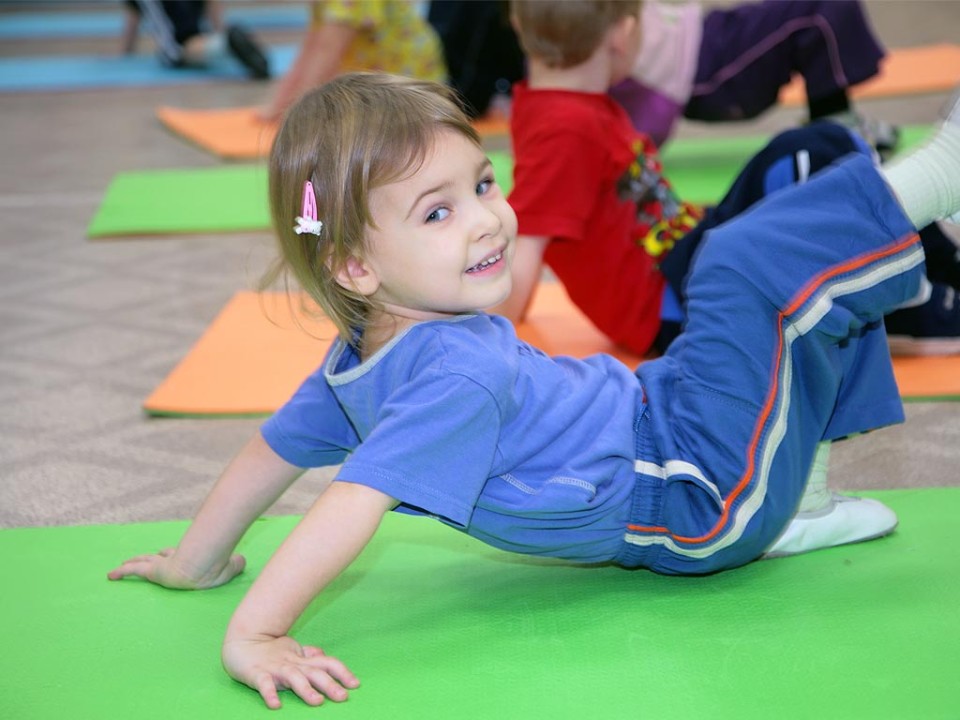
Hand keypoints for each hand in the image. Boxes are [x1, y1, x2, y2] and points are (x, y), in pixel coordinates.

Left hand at [107, 547, 244, 589]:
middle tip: (146, 557)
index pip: (176, 554)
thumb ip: (235, 564)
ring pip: (143, 562)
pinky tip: (110, 575)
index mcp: (189, 558)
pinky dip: (121, 572)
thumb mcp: (230, 567)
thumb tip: (241, 560)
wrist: (201, 566)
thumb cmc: (215, 567)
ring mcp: (161, 564)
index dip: (170, 554)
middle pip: (158, 556)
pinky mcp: (151, 571)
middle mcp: (173, 558)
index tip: (166, 553)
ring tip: (124, 564)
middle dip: (152, 557)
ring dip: (133, 562)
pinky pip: (132, 570)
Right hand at [222, 634, 358, 708]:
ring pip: (293, 678)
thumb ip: (309, 655)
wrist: (241, 642)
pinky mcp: (257, 674)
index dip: (342, 672)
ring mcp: (275, 669)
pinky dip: (270, 694)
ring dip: (306, 690)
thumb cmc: (271, 650)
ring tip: (317, 702)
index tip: (355, 684)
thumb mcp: (293, 650)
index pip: (327, 663)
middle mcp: (292, 663)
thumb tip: (324, 655)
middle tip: (343, 697)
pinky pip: (264, 685)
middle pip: (314, 673)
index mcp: (303, 659)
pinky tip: (275, 705)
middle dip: (330, 685)